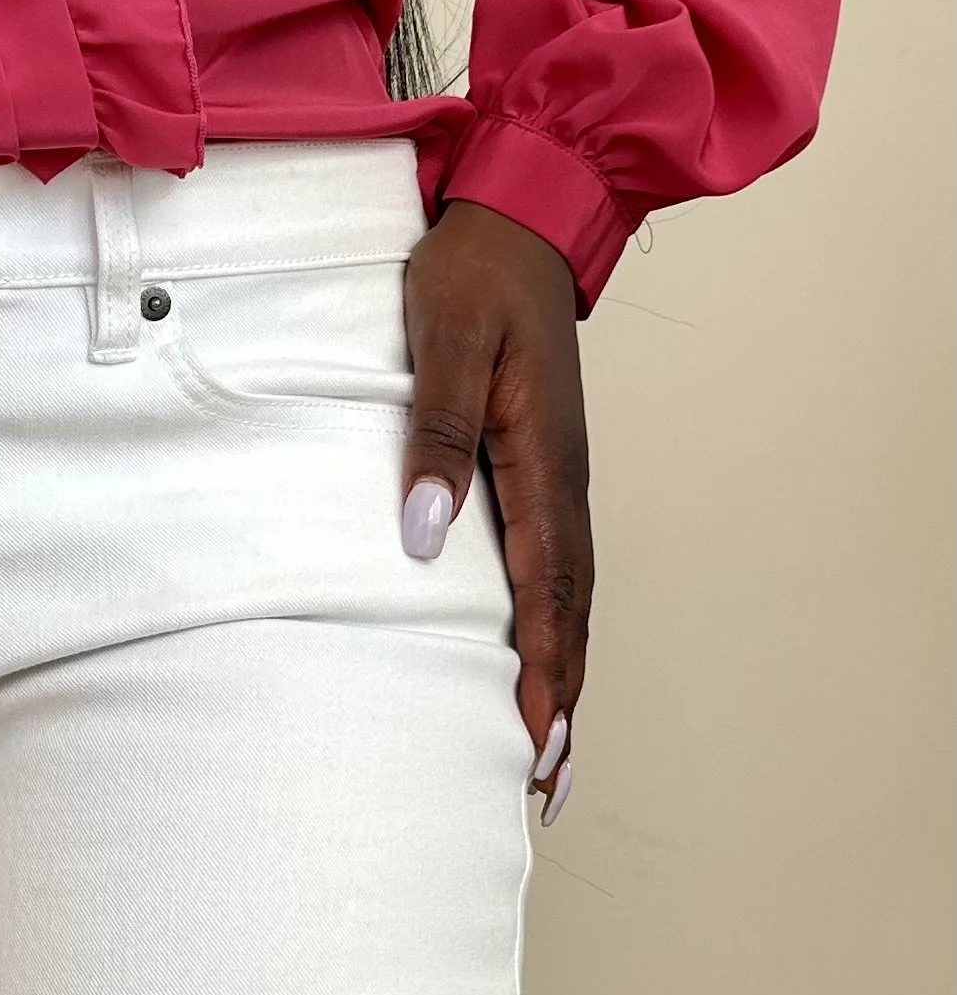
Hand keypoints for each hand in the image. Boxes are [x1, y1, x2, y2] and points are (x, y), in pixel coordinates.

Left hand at [398, 198, 590, 826]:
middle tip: (543, 780)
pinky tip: (533, 644)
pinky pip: (553, 557)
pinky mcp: (539, 458)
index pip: (547, 584)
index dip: (540, 664)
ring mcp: (556, 469)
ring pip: (567, 588)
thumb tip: (425, 536)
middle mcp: (562, 475)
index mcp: (543, 455)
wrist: (521, 214)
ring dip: (558, 664)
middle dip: (558, 692)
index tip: (532, 737)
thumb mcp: (448, 338)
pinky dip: (551, 617)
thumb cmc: (477, 271)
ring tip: (544, 742)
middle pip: (570, 605)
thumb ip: (437, 432)